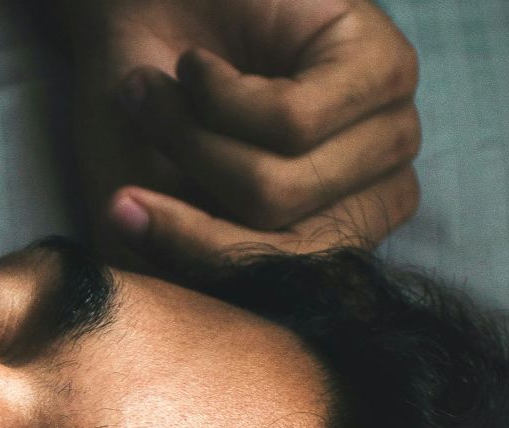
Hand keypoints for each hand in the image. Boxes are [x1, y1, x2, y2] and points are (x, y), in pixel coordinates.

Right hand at [56, 0, 421, 273]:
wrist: (133, 8)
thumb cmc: (143, 107)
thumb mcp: (143, 202)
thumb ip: (170, 267)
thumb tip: (200, 317)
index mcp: (322, 240)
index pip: (279, 282)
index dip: (196, 251)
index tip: (120, 212)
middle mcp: (367, 194)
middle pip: (279, 238)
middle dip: (189, 182)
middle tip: (142, 121)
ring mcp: (387, 133)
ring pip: (281, 185)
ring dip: (196, 134)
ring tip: (166, 88)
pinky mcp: (386, 68)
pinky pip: (296, 123)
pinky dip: (224, 94)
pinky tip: (202, 65)